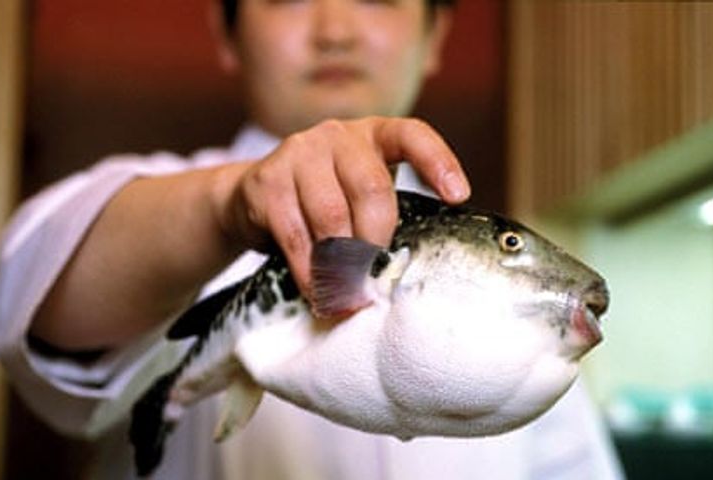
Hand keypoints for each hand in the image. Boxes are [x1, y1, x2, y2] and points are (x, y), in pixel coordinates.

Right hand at [213, 117, 469, 294]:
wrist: (254, 195)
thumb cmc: (324, 199)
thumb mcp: (358, 193)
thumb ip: (382, 213)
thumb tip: (402, 272)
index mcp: (373, 135)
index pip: (412, 135)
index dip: (438, 162)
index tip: (458, 197)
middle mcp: (338, 135)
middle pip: (371, 188)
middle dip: (377, 239)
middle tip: (375, 275)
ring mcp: (299, 152)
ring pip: (331, 215)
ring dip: (343, 263)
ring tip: (348, 293)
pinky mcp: (268, 180)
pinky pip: (296, 235)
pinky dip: (310, 271)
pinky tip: (317, 290)